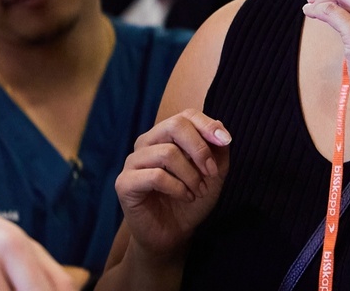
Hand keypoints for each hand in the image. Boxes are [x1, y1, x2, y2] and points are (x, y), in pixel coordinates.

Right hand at [115, 109, 231, 261]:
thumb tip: (221, 127)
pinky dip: (177, 187)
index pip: (186, 115)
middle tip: (211, 173)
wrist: (174, 233)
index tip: (225, 141)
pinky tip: (185, 197)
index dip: (207, 124)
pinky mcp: (125, 183)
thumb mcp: (214, 173)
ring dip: (191, 175)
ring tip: (198, 191)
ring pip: (167, 152)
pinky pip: (155, 176)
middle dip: (200, 149)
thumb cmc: (192, 199)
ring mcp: (133, 162)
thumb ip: (218, 149)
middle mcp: (147, 143)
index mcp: (166, 135)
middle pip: (174, 126)